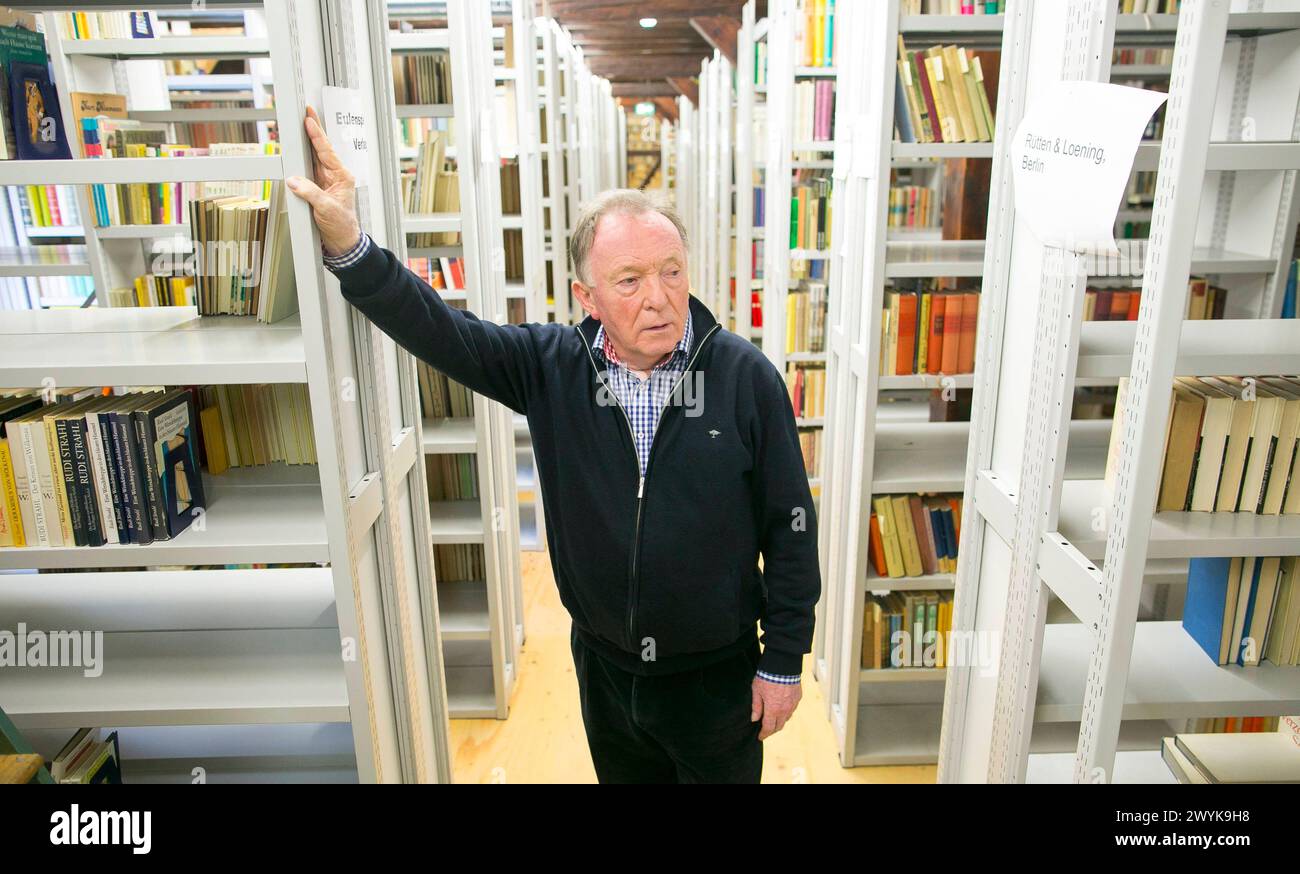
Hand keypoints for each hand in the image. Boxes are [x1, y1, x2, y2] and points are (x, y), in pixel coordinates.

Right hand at [286, 106, 361, 256]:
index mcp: (342, 177)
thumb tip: (294, 181)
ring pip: (314, 157)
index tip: (310, 119)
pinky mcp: (317, 187)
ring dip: (306, 142)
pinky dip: (301, 158)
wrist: (342, 241)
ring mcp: (325, 181)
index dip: (317, 134)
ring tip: (301, 125)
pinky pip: (307, 170)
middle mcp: (335, 176)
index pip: (327, 151)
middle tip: (307, 111)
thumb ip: (310, 193)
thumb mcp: (326, 208)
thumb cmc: (341, 225)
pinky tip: (297, 148)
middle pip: (321, 149)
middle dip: (314, 130)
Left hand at [751, 675, 801, 739]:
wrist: (783, 665)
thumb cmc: (767, 676)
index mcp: (773, 709)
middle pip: (779, 726)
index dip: (764, 734)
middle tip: (766, 730)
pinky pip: (792, 709)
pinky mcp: (798, 697)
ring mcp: (793, 704)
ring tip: (774, 719)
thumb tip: (754, 719)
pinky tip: (782, 708)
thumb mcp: (756, 690)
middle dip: (772, 730)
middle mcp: (785, 710)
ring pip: (787, 718)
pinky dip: (787, 712)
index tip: (760, 737)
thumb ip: (756, 706)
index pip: (768, 728)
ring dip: (780, 721)